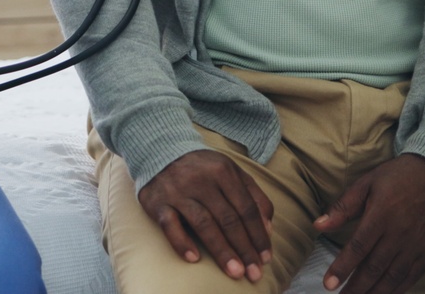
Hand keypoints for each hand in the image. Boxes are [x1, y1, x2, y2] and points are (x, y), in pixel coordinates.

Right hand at [138, 150, 275, 282]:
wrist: (160, 151)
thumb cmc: (203, 169)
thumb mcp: (231, 172)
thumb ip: (253, 196)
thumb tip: (268, 229)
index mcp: (223, 171)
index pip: (246, 208)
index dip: (258, 235)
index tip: (265, 258)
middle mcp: (200, 180)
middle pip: (228, 219)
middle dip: (243, 248)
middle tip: (254, 273)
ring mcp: (177, 191)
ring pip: (203, 224)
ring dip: (221, 250)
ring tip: (235, 272)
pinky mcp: (157, 201)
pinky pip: (170, 225)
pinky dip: (181, 242)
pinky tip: (194, 258)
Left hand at [314, 154, 424, 293]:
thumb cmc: (396, 177)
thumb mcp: (366, 183)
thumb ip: (342, 207)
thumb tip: (318, 225)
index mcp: (381, 216)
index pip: (358, 248)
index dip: (342, 268)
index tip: (329, 284)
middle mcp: (400, 234)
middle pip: (375, 268)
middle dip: (356, 287)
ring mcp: (416, 244)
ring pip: (394, 276)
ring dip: (376, 292)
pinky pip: (413, 275)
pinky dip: (399, 288)